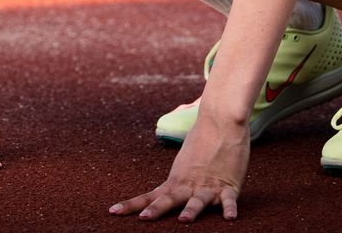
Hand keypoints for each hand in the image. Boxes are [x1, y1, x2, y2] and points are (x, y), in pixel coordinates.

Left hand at [108, 112, 248, 220]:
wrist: (221, 121)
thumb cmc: (203, 140)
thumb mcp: (184, 163)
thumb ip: (178, 179)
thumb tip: (168, 189)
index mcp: (176, 180)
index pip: (150, 195)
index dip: (132, 205)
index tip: (112, 212)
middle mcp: (189, 184)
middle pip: (170, 199)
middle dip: (157, 210)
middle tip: (144, 219)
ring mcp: (209, 185)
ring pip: (198, 200)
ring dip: (191, 210)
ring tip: (184, 220)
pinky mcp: (229, 185)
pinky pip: (229, 200)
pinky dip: (229, 208)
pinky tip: (229, 218)